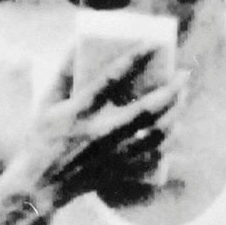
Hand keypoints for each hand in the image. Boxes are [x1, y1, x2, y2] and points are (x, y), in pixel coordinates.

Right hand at [19, 49, 182, 209]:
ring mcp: (112, 154)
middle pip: (145, 110)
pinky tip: (175, 130)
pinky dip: (168, 142)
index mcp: (79, 111)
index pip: (110, 78)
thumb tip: (74, 40)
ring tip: (182, 98)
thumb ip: (63, 71)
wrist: (41, 184)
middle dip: (170, 90)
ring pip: (155, 134)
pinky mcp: (119, 170)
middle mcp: (100, 132)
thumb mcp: (47, 102)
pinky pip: (152, 157)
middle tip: (184, 74)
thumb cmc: (42, 139)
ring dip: (175, 114)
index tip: (152, 43)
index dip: (134, 58)